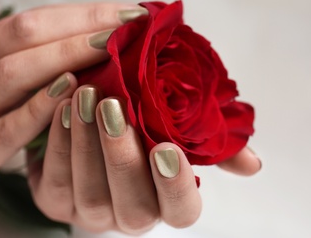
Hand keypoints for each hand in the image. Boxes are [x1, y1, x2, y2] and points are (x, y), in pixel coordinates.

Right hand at [0, 2, 147, 192]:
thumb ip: (49, 61)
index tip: (130, 14)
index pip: (36, 21)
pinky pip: (7, 128)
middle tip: (128, 25)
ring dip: (64, 56)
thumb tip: (109, 42)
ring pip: (11, 73)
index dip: (85, 14)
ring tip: (108, 48)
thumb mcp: (17, 83)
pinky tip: (71, 91)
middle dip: (81, 26)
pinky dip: (38, 108)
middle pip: (22, 36)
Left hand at [27, 86, 260, 234]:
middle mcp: (131, 214)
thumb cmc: (147, 134)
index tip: (167, 148)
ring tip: (86, 96)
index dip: (176, 185)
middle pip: (132, 203)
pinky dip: (59, 141)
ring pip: (89, 189)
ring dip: (87, 142)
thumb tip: (254, 163)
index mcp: (167, 201)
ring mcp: (92, 212)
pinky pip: (56, 177)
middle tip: (115, 107)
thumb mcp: (182, 135)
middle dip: (122, 156)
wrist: (100, 133)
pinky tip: (63, 107)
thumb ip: (213, 148)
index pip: (181, 211)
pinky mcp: (57, 201)